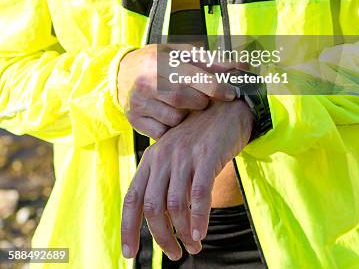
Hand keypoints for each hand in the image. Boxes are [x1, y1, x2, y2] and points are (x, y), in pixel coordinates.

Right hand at [117, 44, 236, 138]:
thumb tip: (242, 65)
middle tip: (203, 99)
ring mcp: (138, 103)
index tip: (231, 93)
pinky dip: (171, 128)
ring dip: (186, 116)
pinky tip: (170, 115)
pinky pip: (161, 133)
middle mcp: (146, 82)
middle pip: (183, 100)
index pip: (192, 77)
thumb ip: (211, 60)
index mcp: (159, 61)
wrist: (120, 73)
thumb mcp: (180, 53)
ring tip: (184, 106)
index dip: (215, 87)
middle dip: (200, 102)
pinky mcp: (133, 120)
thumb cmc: (159, 61)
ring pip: (174, 119)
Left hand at [121, 99, 253, 260]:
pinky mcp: (207, 156)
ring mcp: (185, 156)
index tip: (129, 253)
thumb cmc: (199, 139)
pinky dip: (199, 218)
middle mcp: (163, 157)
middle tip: (175, 253)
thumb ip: (163, 181)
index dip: (128, 228)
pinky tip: (201, 233)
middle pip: (152, 207)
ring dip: (183, 232)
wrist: (225, 110)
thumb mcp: (174, 155)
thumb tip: (159, 223)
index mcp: (151, 159)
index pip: (132, 198)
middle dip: (162, 237)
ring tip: (193, 246)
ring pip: (175, 205)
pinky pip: (199, 193)